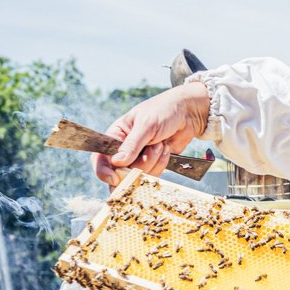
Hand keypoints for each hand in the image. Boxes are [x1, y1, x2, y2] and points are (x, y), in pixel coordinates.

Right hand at [92, 81, 211, 185]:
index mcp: (116, 135)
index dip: (104, 171)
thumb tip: (117, 162)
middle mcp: (124, 149)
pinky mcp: (153, 165)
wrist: (188, 114)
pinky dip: (161, 163)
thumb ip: (131, 145)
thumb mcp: (146, 125)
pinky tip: (167, 148)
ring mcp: (139, 159)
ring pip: (138, 175)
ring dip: (153, 160)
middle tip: (153, 148)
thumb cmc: (163, 111)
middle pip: (120, 172)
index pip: (101, 157)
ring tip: (161, 142)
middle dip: (138, 164)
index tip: (114, 179)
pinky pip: (153, 175)